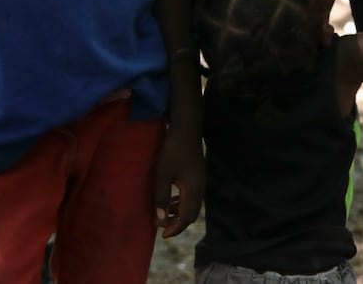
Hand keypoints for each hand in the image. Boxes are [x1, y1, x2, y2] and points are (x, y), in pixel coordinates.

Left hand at [154, 123, 204, 238]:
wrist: (186, 128)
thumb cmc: (172, 150)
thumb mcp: (162, 175)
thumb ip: (161, 197)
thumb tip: (160, 218)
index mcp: (193, 190)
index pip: (186, 218)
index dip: (175, 229)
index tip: (162, 235)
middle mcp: (201, 188)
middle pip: (192, 214)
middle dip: (177, 223)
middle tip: (161, 226)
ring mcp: (202, 181)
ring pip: (193, 205)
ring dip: (179, 213)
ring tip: (163, 214)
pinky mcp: (199, 175)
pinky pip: (193, 196)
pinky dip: (182, 203)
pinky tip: (171, 199)